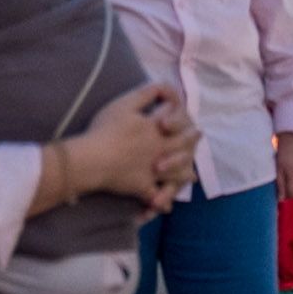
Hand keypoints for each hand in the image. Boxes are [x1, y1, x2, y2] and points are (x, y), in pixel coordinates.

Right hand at [64, 85, 194, 210]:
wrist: (93, 159)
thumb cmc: (106, 130)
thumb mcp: (125, 104)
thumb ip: (146, 93)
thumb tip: (163, 87)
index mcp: (155, 128)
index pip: (173, 118)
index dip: (179, 113)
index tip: (185, 110)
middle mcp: (159, 149)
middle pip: (181, 144)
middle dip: (191, 140)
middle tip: (199, 136)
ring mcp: (153, 170)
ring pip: (175, 172)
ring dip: (183, 173)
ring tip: (190, 176)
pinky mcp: (143, 187)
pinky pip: (154, 196)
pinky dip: (160, 202)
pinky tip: (165, 207)